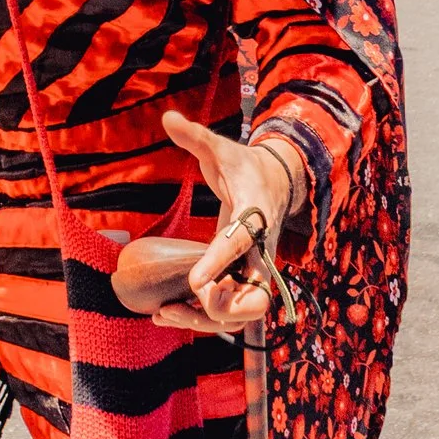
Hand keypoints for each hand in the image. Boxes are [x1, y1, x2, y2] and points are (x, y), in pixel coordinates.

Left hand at [152, 112, 300, 335]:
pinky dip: (202, 319)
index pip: (240, 242)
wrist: (275, 183)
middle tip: (183, 298)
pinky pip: (230, 312)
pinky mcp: (244, 279)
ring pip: (243, 314)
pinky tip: (165, 313)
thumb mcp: (220, 149)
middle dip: (220, 307)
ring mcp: (255, 270)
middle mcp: (262, 250)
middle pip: (255, 298)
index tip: (193, 281)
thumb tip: (168, 118)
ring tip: (164, 314)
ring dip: (205, 321)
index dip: (218, 263)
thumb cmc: (243, 166)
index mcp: (256, 215)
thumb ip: (195, 137)